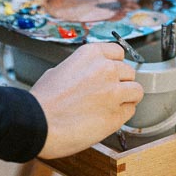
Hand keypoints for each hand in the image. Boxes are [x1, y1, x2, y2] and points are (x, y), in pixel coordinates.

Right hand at [30, 43, 144, 159]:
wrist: (38, 122)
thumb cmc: (43, 100)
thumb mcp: (59, 70)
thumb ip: (80, 69)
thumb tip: (86, 76)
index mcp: (91, 54)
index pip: (119, 53)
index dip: (115, 65)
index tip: (111, 73)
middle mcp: (107, 69)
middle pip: (129, 72)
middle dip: (121, 82)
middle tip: (109, 93)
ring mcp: (114, 92)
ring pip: (136, 91)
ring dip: (127, 98)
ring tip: (113, 106)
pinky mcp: (116, 116)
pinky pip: (130, 112)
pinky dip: (122, 115)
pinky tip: (109, 118)